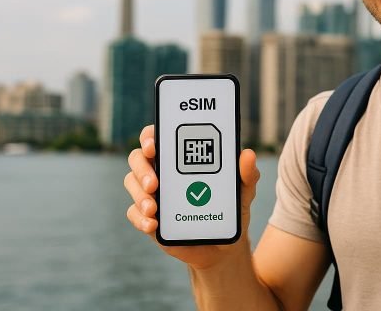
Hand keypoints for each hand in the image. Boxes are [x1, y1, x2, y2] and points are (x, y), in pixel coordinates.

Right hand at [124, 125, 259, 268]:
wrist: (224, 245)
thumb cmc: (231, 208)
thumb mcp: (243, 190)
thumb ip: (247, 173)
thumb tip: (248, 154)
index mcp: (183, 157)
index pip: (159, 137)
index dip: (150, 136)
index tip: (154, 145)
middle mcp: (164, 171)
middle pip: (138, 158)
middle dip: (141, 167)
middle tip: (153, 182)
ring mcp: (155, 194)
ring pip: (132, 183)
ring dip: (139, 194)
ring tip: (153, 208)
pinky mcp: (150, 218)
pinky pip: (134, 213)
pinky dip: (140, 218)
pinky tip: (153, 225)